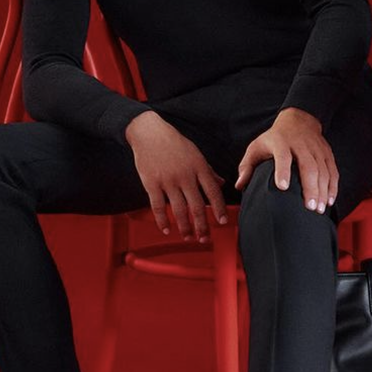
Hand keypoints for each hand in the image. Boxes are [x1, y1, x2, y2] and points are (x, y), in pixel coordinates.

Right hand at [125, 111, 228, 242]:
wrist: (149, 132)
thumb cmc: (174, 142)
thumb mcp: (195, 153)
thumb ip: (208, 170)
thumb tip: (221, 183)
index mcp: (198, 167)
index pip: (213, 192)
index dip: (219, 209)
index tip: (223, 222)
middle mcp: (185, 176)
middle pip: (197, 206)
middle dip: (203, 226)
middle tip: (205, 239)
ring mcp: (168, 180)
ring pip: (179, 210)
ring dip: (185, 227)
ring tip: (188, 238)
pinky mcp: (151, 183)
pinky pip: (158, 207)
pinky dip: (163, 220)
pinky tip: (167, 230)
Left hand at [235, 107, 336, 213]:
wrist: (299, 120)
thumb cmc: (274, 139)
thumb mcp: (256, 147)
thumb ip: (247, 166)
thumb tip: (239, 186)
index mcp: (280, 142)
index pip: (282, 156)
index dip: (283, 170)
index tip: (282, 187)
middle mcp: (301, 145)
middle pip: (308, 166)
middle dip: (310, 188)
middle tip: (309, 207)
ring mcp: (316, 149)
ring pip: (323, 170)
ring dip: (322, 191)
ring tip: (319, 209)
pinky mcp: (327, 154)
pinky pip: (332, 171)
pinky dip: (332, 187)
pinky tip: (330, 201)